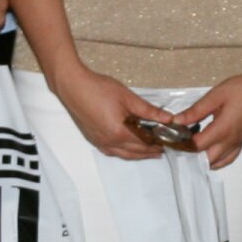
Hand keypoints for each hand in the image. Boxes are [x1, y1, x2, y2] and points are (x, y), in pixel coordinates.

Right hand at [51, 63, 177, 159]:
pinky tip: (126, 149)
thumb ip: (149, 110)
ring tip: (148, 152)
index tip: (168, 143)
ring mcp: (99, 142)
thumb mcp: (128, 98)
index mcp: (119, 133)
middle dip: (149, 152)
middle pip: (134, 152)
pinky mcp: (93, 138)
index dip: (157, 145)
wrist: (73, 86)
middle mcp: (109, 142)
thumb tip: (167, 118)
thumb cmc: (98, 89)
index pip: (144, 144)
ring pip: (122, 154)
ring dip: (137, 155)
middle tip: (161, 150)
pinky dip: (123, 153)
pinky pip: (111, 152)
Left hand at [176, 68, 241, 170]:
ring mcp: (238, 143)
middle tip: (180, 144)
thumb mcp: (215, 96)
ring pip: (218, 162)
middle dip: (191, 155)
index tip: (172, 138)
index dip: (182, 145)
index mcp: (222, 130)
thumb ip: (196, 111)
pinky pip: (229, 158)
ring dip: (203, 160)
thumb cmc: (241, 88)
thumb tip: (177, 120)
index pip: (197, 146)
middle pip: (206, 159)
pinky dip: (217, 160)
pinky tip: (209, 153)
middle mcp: (230, 141)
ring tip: (192, 150)